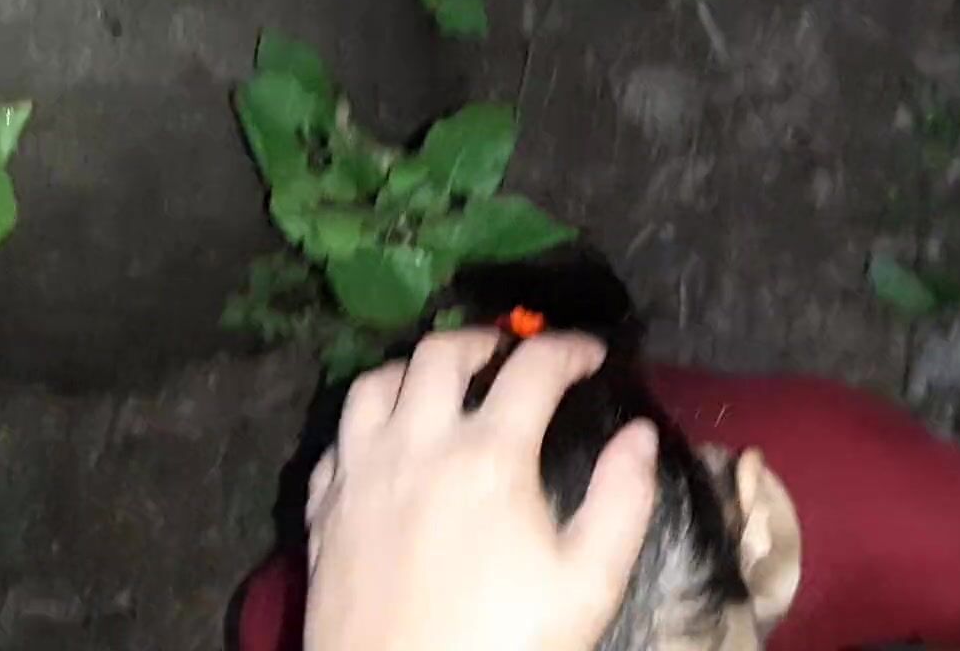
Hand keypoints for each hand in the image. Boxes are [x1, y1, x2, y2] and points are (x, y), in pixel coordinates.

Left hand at [303, 329, 659, 650]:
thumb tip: (638, 434)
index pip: (533, 369)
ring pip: (376, 382)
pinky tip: (388, 441)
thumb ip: (623, 499)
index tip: (593, 354)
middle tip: (515, 355)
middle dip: (486, 339)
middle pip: (441, 353)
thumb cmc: (504, 644)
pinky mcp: (321, 508)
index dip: (570, 350)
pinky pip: (337, 437)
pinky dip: (367, 420)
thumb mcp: (588, 582)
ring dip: (416, 369)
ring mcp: (359, 473)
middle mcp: (416, 444)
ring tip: (445, 383)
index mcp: (488, 455)